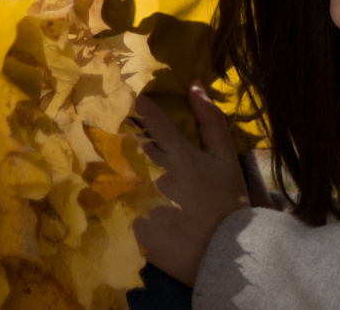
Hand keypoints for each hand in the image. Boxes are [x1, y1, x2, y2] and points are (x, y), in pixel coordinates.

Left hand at [131, 86, 251, 287]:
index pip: (152, 122)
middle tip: (110, 132)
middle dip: (122, 139)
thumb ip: (210, 121)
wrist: (225, 254)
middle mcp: (156, 173)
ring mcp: (143, 201)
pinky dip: (123, 206)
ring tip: (114, 172)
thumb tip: (194, 85)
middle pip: (129, 147)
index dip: (141, 109)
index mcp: (178, 154)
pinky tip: (125, 209)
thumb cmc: (229, 202)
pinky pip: (123, 210)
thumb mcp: (227, 158)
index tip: (132, 100)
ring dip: (118, 172)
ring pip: (120, 176)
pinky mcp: (135, 226)